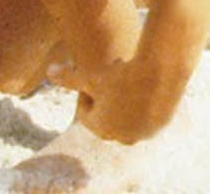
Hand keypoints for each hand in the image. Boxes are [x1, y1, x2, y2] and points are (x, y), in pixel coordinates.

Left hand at [47, 52, 193, 145]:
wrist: (161, 74)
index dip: (88, 93)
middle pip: (106, 118)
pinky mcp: (158, 129)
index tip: (96, 78)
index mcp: (101, 129)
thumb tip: (48, 71)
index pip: (86, 113)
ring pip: (125, 119)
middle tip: (113, 77)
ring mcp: (141, 135)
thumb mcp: (90, 76)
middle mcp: (121, 138)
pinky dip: (141, 106)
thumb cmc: (121, 74)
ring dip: (123, 104)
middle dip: (105, 100)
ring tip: (127, 80)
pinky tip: (142, 86)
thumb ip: (68, 78)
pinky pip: (144, 119)